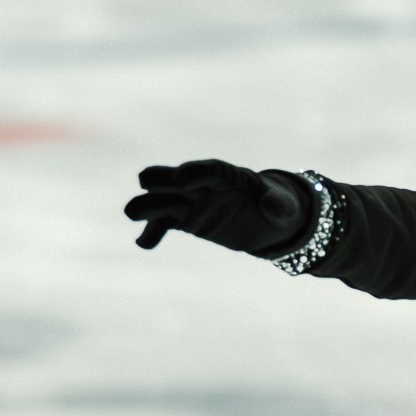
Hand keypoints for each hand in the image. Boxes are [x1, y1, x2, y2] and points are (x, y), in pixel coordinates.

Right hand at [124, 160, 312, 256]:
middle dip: (163, 180)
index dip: (195, 172)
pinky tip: (144, 244)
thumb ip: (277, 204)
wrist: (266, 220)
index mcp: (228, 175)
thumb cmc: (277, 206)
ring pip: (163, 202)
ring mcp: (190, 202)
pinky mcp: (184, 219)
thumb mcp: (284, 206)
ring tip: (131, 214)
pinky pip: (163, 225)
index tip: (181, 176)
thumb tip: (270, 205)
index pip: (209, 171)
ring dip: (148, 207)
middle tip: (145, 182)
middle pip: (178, 180)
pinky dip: (152, 233)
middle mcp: (203, 185)